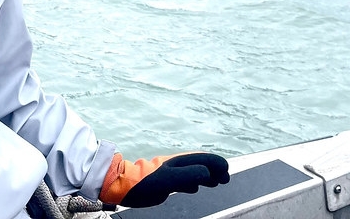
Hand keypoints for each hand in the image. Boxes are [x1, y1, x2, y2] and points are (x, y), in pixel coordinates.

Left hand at [99, 152, 229, 207]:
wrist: (124, 185)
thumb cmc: (144, 183)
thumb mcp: (169, 179)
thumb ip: (188, 175)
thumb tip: (207, 173)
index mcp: (181, 163)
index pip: (205, 160)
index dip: (217, 166)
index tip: (225, 175)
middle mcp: (178, 165)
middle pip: (201, 164)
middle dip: (215, 170)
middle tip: (225, 179)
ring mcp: (171, 172)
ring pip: (193, 171)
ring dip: (206, 176)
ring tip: (215, 182)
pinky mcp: (165, 181)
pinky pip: (184, 179)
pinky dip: (194, 182)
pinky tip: (194, 188)